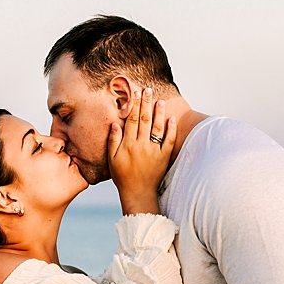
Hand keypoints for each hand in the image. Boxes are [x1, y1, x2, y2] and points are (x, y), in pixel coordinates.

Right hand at [104, 88, 175, 213]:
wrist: (138, 192)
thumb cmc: (122, 176)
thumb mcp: (112, 159)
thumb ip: (113, 141)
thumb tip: (115, 124)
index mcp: (128, 144)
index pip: (132, 120)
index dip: (135, 106)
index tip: (137, 94)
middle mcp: (142, 145)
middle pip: (145, 119)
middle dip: (146, 103)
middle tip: (149, 90)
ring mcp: (154, 150)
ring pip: (157, 127)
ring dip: (159, 113)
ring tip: (160, 101)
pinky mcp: (164, 156)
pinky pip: (169, 140)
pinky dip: (171, 129)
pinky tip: (172, 119)